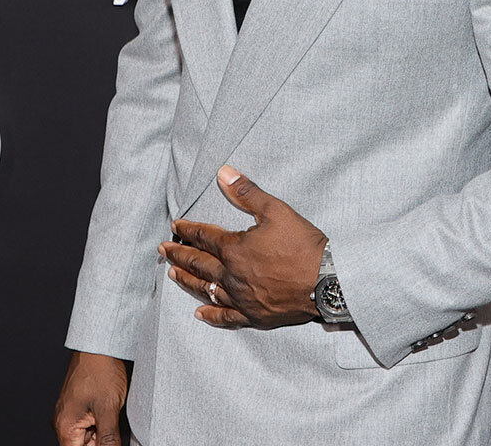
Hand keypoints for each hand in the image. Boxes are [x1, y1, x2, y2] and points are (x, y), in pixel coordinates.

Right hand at [52, 350, 127, 445]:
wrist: (100, 346)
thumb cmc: (100, 370)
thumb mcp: (108, 408)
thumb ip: (108, 437)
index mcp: (65, 427)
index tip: (108, 442)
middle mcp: (63, 422)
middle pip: (83, 445)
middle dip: (100, 440)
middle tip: (110, 421)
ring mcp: (70, 413)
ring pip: (88, 435)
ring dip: (102, 431)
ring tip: (110, 412)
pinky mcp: (79, 406)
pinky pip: (89, 423)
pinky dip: (101, 421)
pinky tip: (109, 409)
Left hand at [160, 165, 328, 328]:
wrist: (327, 281)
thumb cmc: (303, 244)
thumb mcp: (276, 210)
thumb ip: (246, 192)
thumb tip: (223, 173)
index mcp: (234, 249)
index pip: (204, 237)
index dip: (188, 230)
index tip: (175, 226)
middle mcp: (232, 276)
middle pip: (199, 263)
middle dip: (179, 254)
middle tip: (163, 250)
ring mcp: (241, 298)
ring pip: (206, 290)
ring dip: (188, 281)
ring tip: (173, 275)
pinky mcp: (254, 315)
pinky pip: (226, 317)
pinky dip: (212, 315)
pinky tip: (200, 314)